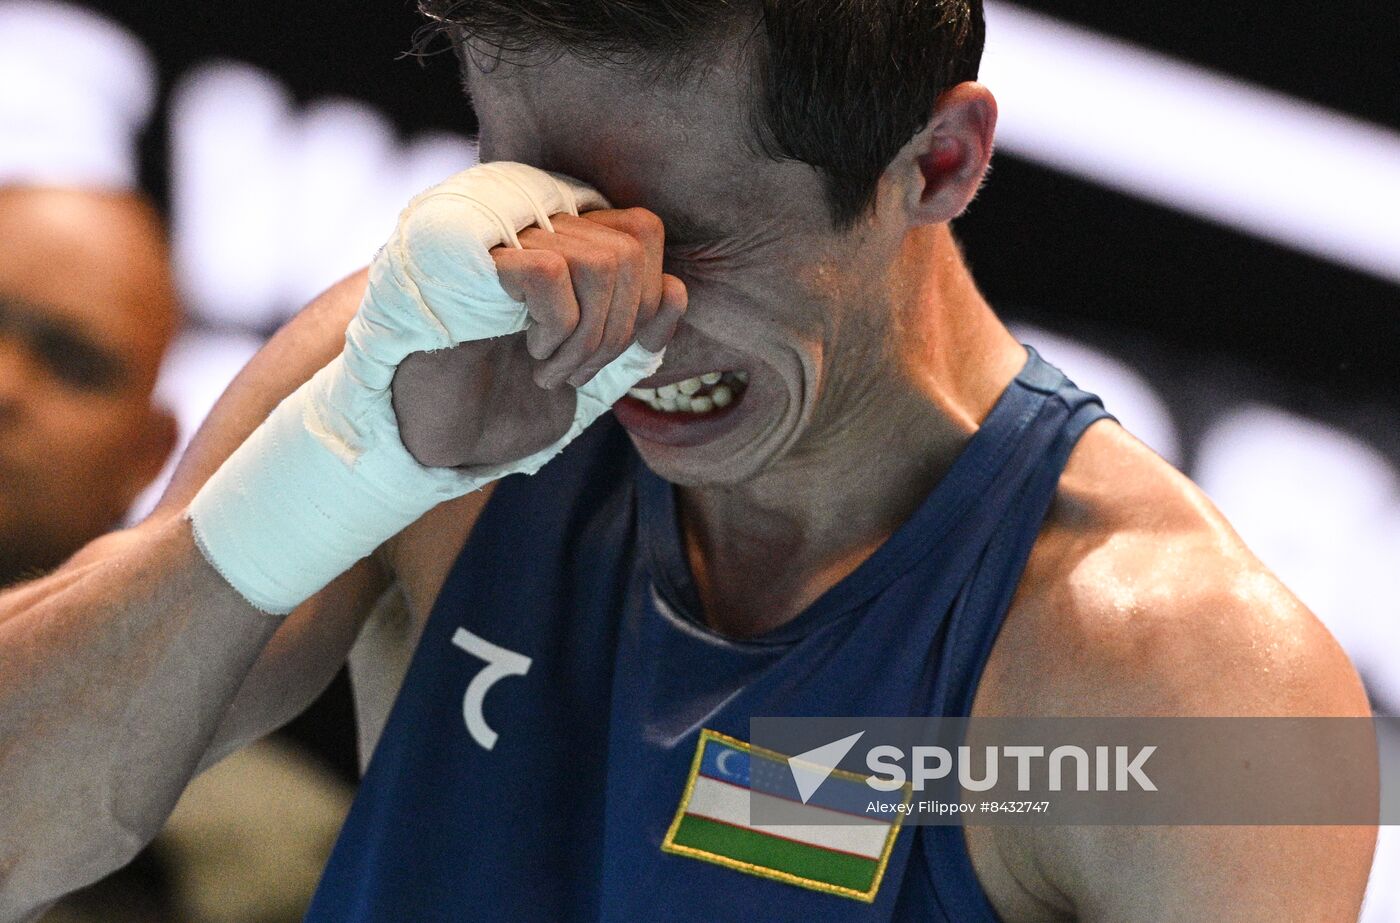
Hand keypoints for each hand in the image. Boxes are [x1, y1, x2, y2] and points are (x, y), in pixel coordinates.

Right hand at [393, 207, 686, 467]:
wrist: (428, 431)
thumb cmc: (504, 396)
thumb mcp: (591, 367)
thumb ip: (636, 332)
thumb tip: (674, 289)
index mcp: (563, 236)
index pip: (643, 229)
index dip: (649, 296)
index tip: (617, 354)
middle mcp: (533, 219)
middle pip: (632, 245)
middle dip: (620, 329)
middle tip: (576, 373)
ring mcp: (500, 230)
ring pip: (602, 260)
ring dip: (589, 337)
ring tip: (551, 369)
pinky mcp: (469, 254)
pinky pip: (552, 271)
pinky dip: (558, 327)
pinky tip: (530, 352)